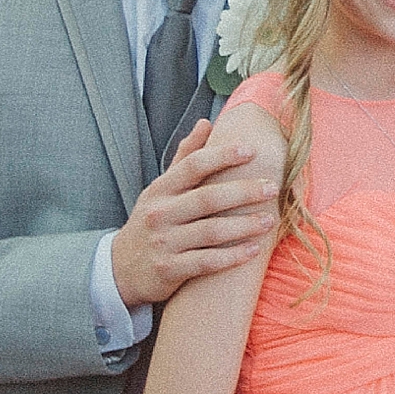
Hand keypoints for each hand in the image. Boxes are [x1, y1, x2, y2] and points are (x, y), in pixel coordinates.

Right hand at [108, 107, 284, 309]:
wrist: (122, 268)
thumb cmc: (153, 222)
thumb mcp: (161, 189)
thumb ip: (185, 158)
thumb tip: (206, 123)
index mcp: (161, 190)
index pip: (193, 166)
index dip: (222, 156)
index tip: (251, 150)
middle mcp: (160, 213)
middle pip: (207, 198)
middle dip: (243, 192)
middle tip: (272, 188)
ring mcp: (164, 243)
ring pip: (210, 232)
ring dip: (243, 226)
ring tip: (269, 220)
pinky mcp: (169, 270)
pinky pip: (206, 262)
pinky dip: (231, 257)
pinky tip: (254, 250)